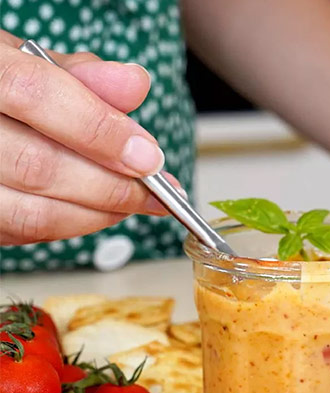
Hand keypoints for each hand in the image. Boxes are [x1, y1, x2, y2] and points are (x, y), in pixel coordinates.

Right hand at [0, 30, 183, 244]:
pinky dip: (73, 225)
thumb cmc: (4, 85)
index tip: (149, 156)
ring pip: (33, 212)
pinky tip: (101, 211)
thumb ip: (85, 76)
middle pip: (39, 166)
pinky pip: (23, 233)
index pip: (37, 96)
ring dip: (99, 214)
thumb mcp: (35, 64)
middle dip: (112, 185)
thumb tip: (134, 84)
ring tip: (137, 202)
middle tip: (156, 188)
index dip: (100, 131)